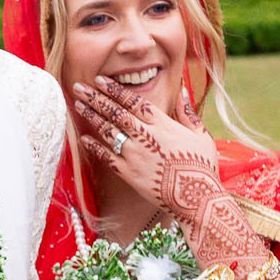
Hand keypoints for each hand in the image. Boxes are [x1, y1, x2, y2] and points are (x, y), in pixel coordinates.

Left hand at [70, 74, 218, 211]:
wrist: (197, 199)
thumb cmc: (203, 167)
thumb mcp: (201, 135)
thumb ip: (187, 113)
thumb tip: (182, 91)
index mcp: (164, 125)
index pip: (134, 102)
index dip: (115, 90)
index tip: (100, 80)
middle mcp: (146, 137)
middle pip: (116, 113)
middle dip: (96, 98)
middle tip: (79, 87)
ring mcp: (135, 156)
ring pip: (108, 132)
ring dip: (91, 117)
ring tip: (77, 105)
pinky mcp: (129, 174)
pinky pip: (106, 157)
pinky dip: (94, 147)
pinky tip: (83, 138)